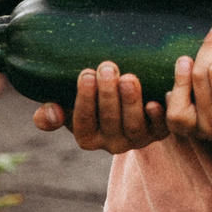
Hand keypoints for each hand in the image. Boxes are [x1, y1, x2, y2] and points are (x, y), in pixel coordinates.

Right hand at [33, 61, 171, 152]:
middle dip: (108, 94)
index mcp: (88, 138)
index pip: (83, 122)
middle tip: (107, 67)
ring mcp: (137, 139)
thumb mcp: (68, 107)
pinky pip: (161, 128)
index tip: (86, 73)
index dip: (84, 99)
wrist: (127, 101)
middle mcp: (112, 143)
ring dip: (131, 102)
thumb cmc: (92, 100)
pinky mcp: (159, 132)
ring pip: (134, 126)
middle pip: (110, 122)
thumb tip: (50, 114)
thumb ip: (50, 114)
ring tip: (128, 78)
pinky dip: (158, 116)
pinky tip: (156, 100)